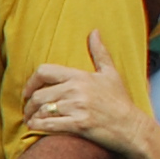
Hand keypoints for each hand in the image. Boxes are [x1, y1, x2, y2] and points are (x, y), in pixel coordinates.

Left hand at [21, 31, 151, 157]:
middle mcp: (76, 90)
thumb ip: (100, 53)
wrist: (131, 126)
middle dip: (29, 104)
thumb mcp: (111, 74)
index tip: (27, 91)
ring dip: (32, 116)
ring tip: (31, 120)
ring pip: (42, 110)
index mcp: (80, 76)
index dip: (31, 82)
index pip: (44, 71)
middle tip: (27, 110)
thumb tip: (94, 32)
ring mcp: (77, 107)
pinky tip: (35, 126)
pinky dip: (38, 126)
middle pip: (39, 94)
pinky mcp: (78, 124)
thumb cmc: (120, 101)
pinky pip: (49, 124)